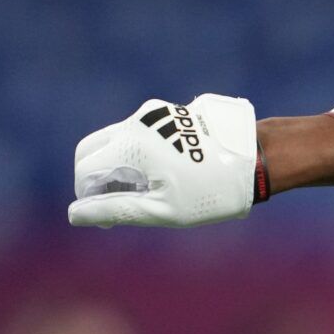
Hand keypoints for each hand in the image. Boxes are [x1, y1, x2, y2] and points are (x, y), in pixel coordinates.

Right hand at [68, 94, 257, 227]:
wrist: (258, 158)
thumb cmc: (213, 190)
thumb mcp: (163, 210)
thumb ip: (115, 211)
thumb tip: (75, 215)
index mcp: (130, 145)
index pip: (84, 170)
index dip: (89, 198)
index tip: (108, 218)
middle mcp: (136, 123)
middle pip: (90, 150)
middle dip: (96, 180)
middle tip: (120, 207)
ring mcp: (152, 115)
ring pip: (112, 141)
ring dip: (116, 168)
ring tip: (149, 193)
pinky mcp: (167, 114)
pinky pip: (135, 134)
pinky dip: (135, 156)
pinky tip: (164, 175)